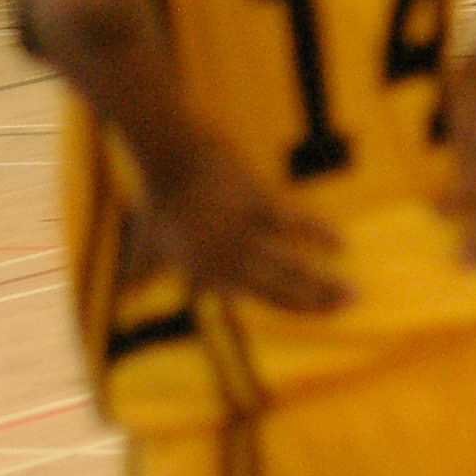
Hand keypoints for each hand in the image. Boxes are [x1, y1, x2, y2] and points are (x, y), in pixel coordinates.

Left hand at [139, 132, 350, 310]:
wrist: (169, 158)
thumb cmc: (157, 202)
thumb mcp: (144, 246)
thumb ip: (139, 275)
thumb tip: (122, 298)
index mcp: (208, 278)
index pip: (258, 302)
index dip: (291, 310)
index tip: (318, 317)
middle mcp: (229, 265)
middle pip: (282, 292)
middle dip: (318, 304)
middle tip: (350, 309)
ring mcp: (244, 238)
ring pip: (292, 269)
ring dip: (324, 284)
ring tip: (353, 293)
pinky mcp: (256, 206)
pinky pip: (294, 225)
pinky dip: (319, 235)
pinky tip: (341, 243)